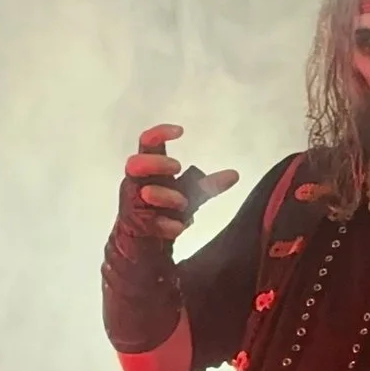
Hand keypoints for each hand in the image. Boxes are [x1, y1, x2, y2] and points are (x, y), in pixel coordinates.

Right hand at [121, 123, 240, 239]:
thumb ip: (209, 185)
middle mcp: (137, 183)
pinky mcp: (137, 225)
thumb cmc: (166, 208)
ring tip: (183, 203)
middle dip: (156, 163)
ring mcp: (134, 203)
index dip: (159, 133)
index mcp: (149, 169)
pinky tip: (177, 227)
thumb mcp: (190, 194)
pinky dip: (166, 224)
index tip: (180, 131)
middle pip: (135, 163)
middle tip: (177, 166)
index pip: (148, 143)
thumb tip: (235, 174)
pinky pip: (149, 222)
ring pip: (141, 193)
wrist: (148, 239)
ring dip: (163, 195)